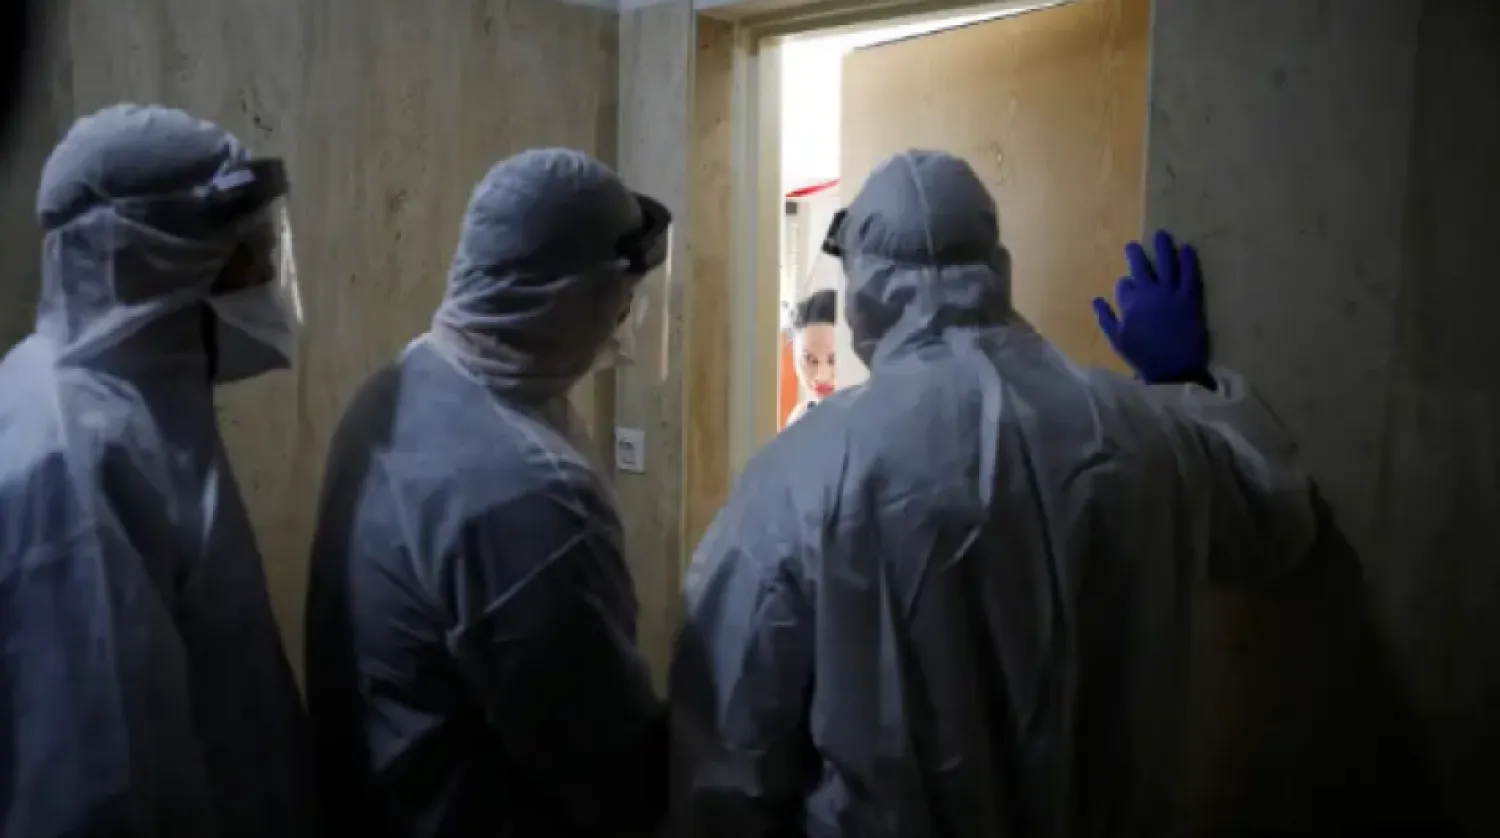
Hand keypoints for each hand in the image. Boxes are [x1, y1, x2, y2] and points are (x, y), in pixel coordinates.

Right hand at [1092, 230, 1208, 383]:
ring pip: (1165, 262)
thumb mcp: (1117, 340)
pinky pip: (1189, 273)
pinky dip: (1188, 259)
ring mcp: (1170, 292)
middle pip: (1140, 266)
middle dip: (1135, 254)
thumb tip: (1096, 299)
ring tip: (1162, 234)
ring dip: (1163, 246)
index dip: (1124, 284)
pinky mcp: (1190, 297)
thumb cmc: (1143, 357)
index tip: (1127, 285)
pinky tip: (1188, 248)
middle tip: (1133, 246)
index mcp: (1129, 303)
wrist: (1174, 369)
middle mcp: (1148, 292)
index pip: (1124, 285)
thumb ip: (1106, 318)